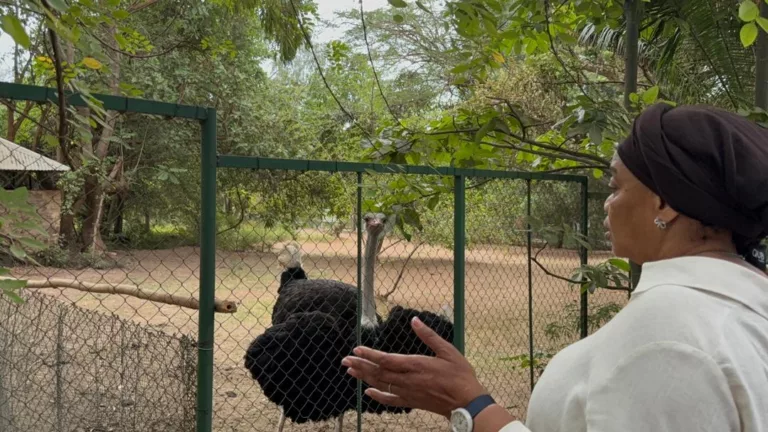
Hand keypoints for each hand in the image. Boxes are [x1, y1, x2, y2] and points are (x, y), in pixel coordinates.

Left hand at [341, 316, 487, 418]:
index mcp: (417, 365)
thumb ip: (429, 336)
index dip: (370, 355)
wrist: (468, 403)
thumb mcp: (448, 351)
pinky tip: (368, 392)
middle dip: (360, 366)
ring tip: (350, 372)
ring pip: (381, 385)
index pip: (387, 360)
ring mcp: (409, 393)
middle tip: (344, 361)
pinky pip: (390, 400)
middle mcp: (409, 380)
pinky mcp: (412, 402)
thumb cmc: (460, 375)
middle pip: (379, 373)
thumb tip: (414, 320)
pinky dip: (377, 396)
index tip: (356, 350)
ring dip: (364, 378)